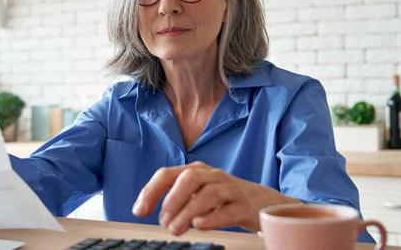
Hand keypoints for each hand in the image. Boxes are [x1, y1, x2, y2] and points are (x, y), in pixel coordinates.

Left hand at [132, 161, 300, 234]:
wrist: (262, 202)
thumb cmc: (223, 199)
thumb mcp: (197, 194)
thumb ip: (176, 200)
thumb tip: (152, 213)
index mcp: (196, 171)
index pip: (168, 174)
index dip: (151, 191)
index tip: (138, 211)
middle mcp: (213, 176)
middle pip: (189, 178)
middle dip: (172, 199)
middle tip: (162, 221)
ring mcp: (230, 189)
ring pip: (209, 193)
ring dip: (188, 211)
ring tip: (176, 229)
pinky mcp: (245, 205)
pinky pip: (229, 209)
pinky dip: (212, 217)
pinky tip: (199, 225)